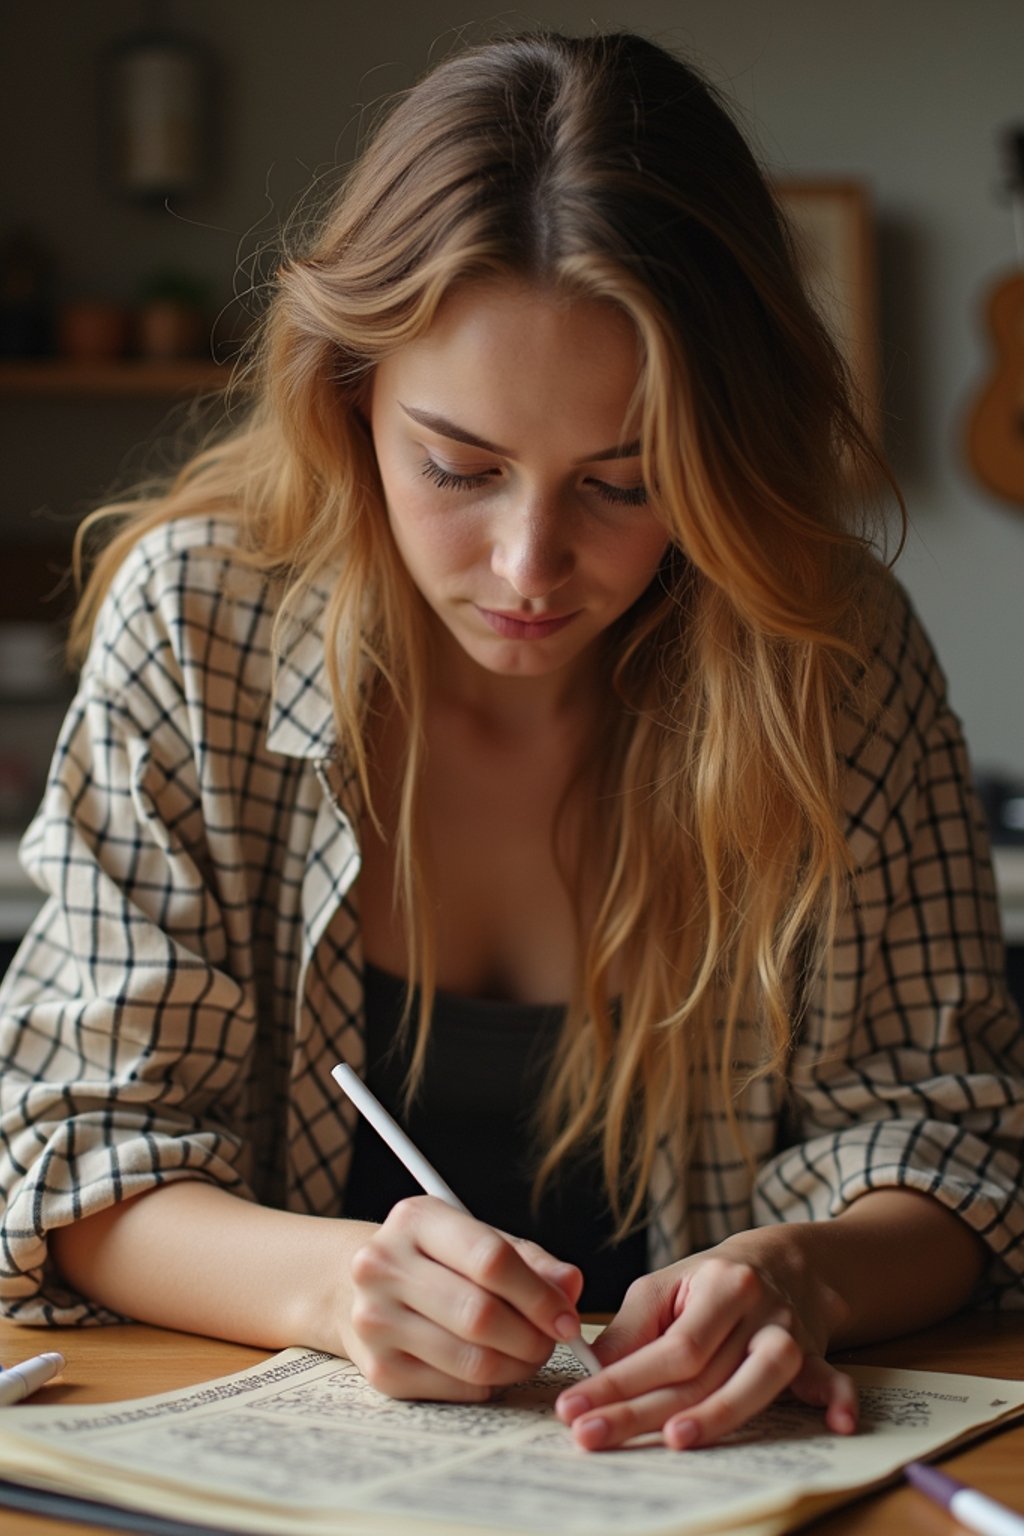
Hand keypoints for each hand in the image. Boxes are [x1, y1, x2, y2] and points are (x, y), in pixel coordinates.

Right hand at [341, 1195, 583, 1399]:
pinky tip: (492, 1367)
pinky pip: (455, 1389)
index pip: (490, 1258)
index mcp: (416, 1219)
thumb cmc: (434, 1260)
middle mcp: (384, 1266)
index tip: (567, 1317)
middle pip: (481, 1314)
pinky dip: (488, 1384)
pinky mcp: (378, 1370)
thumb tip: (570, 1285)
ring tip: (529, 1355)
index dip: (539, 1294)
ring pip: (471, 1360)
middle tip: (552, 1342)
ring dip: (516, 1365)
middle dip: (533, 1337)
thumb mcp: (477, 1239)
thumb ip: (530, 1260)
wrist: (356, 1287)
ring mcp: (375, 1320)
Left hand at [555, 1232, 856, 1450]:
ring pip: (757, 1381)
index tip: (575, 1409)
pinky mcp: (817, 1356)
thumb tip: (592, 1373)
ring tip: (676, 1439)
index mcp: (718, 1286)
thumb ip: (631, 1330)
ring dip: (719, 1414)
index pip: (666, 1347)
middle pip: (700, 1373)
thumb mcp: (663, 1288)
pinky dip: (838, 1399)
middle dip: (641, 1411)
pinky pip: (834, 1378)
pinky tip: (838, 1423)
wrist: (785, 1260)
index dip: (619, 1382)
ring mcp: (790, 1334)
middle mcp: (756, 1310)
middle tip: (591, 1436)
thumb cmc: (711, 1280)